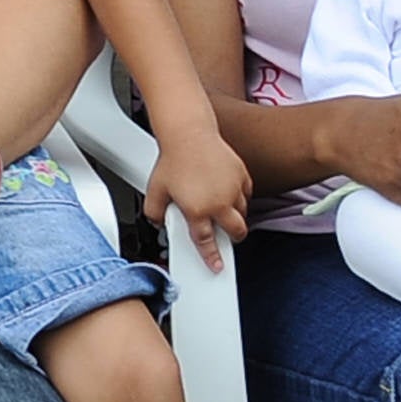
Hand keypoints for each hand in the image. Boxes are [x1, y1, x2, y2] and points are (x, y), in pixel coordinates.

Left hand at [145, 120, 253, 271]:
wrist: (188, 134)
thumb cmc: (172, 160)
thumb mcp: (154, 191)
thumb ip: (153, 213)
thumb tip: (156, 222)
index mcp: (197, 211)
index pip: (207, 243)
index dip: (212, 258)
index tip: (217, 267)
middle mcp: (219, 203)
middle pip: (236, 232)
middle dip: (233, 238)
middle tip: (226, 236)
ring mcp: (233, 189)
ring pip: (243, 213)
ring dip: (236, 216)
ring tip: (222, 211)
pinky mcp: (242, 175)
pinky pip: (247, 194)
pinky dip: (240, 198)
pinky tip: (229, 193)